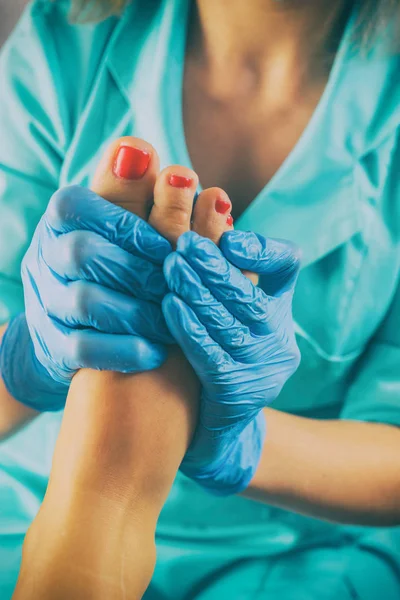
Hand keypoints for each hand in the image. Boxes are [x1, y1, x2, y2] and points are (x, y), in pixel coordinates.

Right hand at [12, 185, 171, 409]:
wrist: (72, 330)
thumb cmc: (112, 266)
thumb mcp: (119, 226)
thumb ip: (132, 191)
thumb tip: (140, 147)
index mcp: (61, 222)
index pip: (74, 204)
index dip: (123, 222)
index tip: (164, 244)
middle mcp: (46, 257)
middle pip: (82, 252)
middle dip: (138, 268)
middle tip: (176, 283)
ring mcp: (47, 303)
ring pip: (85, 301)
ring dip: (138, 309)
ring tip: (174, 319)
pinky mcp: (55, 347)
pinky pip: (83, 348)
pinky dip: (125, 348)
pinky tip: (156, 350)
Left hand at [162, 230, 300, 494]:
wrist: (208, 423)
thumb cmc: (205, 347)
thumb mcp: (214, 302)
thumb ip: (210, 259)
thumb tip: (200, 199)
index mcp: (276, 306)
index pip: (285, 265)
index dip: (260, 248)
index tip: (227, 235)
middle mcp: (278, 337)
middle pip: (251, 293)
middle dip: (215, 266)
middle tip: (182, 241)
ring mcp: (263, 370)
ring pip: (232, 323)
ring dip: (200, 292)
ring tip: (170, 265)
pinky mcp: (238, 395)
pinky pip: (214, 357)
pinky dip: (191, 328)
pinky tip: (168, 306)